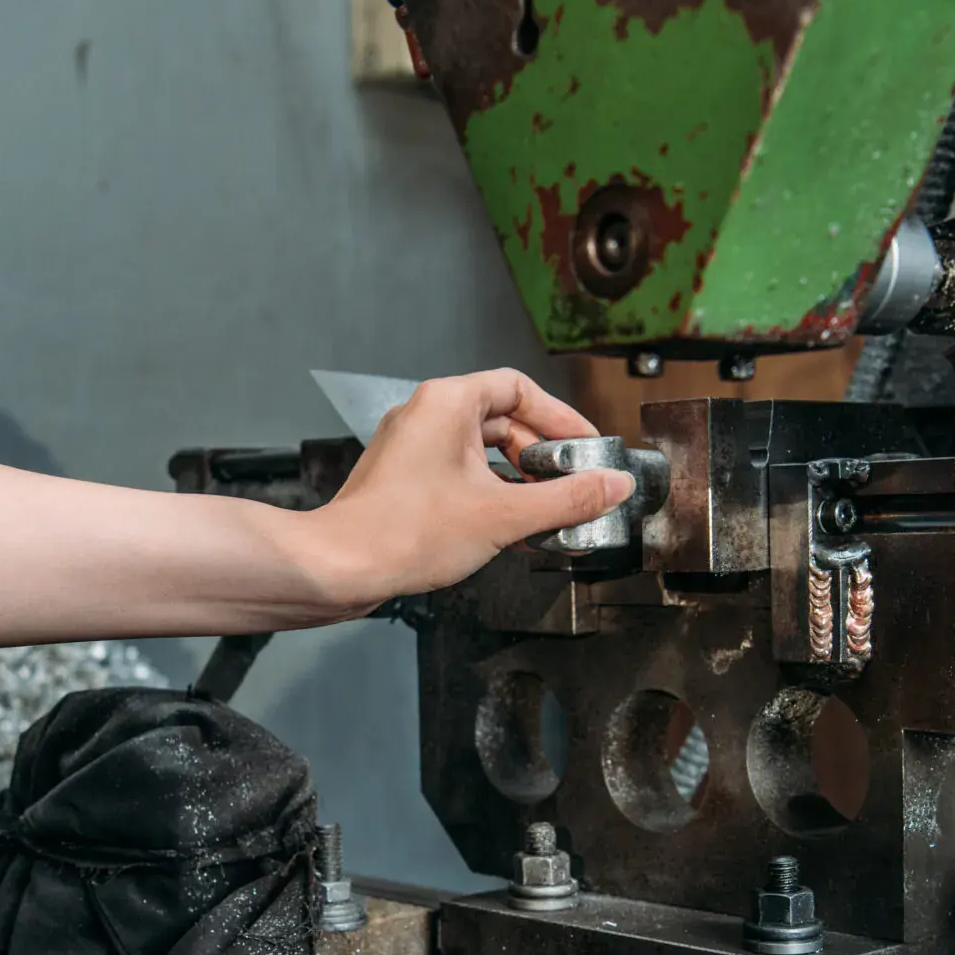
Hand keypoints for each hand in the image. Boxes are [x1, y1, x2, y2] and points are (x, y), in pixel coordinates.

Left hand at [300, 369, 635, 613]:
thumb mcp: (505, 515)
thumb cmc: (404, 532)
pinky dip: (489, 492)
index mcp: (448, 402)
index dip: (560, 417)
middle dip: (541, 455)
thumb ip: (568, 499)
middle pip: (503, 419)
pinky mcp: (404, 478)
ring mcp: (411, 446)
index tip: (584, 446)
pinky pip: (459, 472)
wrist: (341, 566)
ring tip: (544, 511)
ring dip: (517, 479)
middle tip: (570, 484)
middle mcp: (426, 414)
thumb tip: (613, 485)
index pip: (520, 388)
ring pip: (481, 450)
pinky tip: (508, 525)